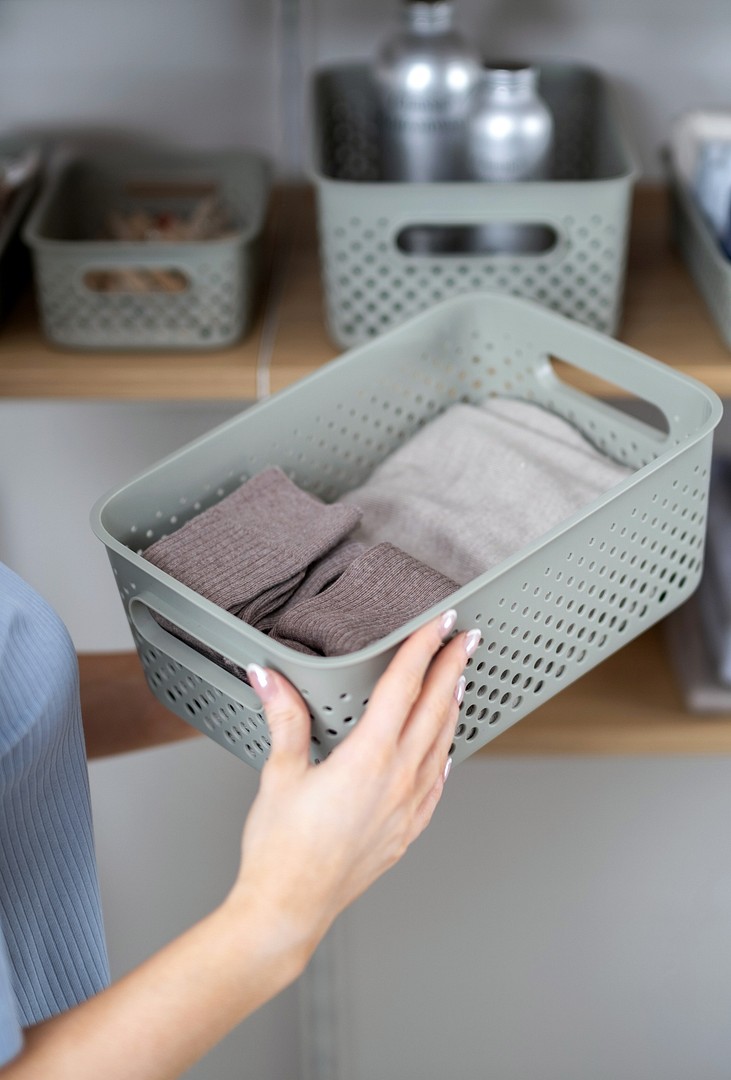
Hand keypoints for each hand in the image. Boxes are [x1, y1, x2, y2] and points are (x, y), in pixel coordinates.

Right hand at [230, 611, 480, 961]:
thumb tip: (268, 676)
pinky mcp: (406, 831)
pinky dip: (444, 755)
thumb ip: (283, 718)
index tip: (441, 623)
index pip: (404, 686)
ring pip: (441, 744)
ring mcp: (407, 808)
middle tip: (466, 639)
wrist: (288, 910)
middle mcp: (398, 780)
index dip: (423, 648)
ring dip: (451, 707)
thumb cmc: (280, 849)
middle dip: (452, 668)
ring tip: (459, 681)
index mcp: (368, 758)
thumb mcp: (279, 773)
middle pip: (434, 709)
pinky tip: (445, 749)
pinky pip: (436, 783)